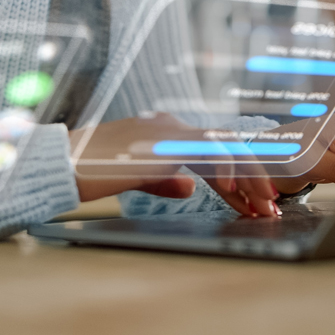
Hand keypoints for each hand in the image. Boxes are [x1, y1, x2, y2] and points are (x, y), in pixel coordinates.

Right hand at [68, 114, 280, 216]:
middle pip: (227, 147)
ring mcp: (170, 131)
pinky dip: (226, 170)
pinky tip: (234, 192)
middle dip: (253, 178)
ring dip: (249, 178)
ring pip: (226, 148)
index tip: (254, 204)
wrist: (64, 165)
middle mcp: (172, 126)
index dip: (238, 179)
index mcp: (166, 132)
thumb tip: (190, 188)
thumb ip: (164, 179)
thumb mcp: (135, 176)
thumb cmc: (92, 172)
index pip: (214, 152)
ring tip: (263, 205)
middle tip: (270, 207)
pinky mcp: (165, 141)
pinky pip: (207, 152)